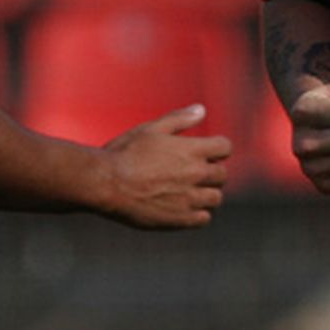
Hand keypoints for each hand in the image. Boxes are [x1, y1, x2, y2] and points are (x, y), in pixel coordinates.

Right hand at [98, 104, 231, 227]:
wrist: (104, 184)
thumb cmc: (124, 154)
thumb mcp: (150, 129)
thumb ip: (179, 120)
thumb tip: (201, 110)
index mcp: (191, 150)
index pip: (225, 147)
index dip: (217, 148)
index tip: (206, 152)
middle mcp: (195, 174)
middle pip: (222, 175)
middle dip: (211, 172)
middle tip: (192, 173)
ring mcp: (189, 198)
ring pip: (216, 198)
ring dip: (206, 193)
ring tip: (188, 192)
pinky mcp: (179, 219)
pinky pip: (204, 218)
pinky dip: (198, 213)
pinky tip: (183, 207)